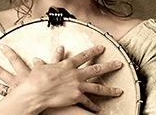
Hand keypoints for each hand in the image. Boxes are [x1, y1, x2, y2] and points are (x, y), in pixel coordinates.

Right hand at [0, 44, 122, 112]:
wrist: (36, 91)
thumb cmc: (36, 79)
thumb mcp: (41, 67)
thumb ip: (43, 63)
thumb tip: (38, 60)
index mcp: (68, 64)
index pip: (84, 55)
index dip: (94, 51)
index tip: (102, 48)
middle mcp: (76, 74)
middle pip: (97, 69)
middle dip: (110, 67)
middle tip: (119, 64)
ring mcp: (77, 86)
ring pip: (97, 87)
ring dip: (109, 90)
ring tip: (119, 91)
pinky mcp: (75, 97)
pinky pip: (87, 102)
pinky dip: (93, 106)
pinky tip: (99, 109)